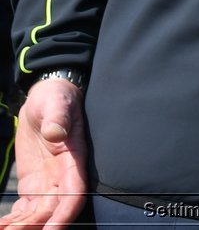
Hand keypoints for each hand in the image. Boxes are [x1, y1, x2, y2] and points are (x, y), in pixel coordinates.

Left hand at [0, 79, 88, 229]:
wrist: (46, 99)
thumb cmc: (57, 98)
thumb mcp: (57, 103)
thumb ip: (58, 118)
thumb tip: (55, 133)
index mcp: (74, 159)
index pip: (73, 193)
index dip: (63, 215)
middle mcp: (63, 176)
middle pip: (53, 210)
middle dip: (37, 225)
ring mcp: (48, 183)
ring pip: (38, 214)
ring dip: (24, 226)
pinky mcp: (33, 185)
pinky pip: (26, 208)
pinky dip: (15, 220)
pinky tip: (2, 227)